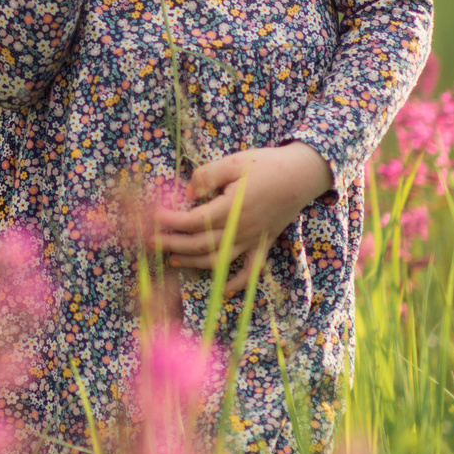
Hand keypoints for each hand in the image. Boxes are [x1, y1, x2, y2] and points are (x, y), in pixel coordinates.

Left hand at [151, 144, 332, 297]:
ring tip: (172, 260)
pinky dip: (238, 283)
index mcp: (231, 208)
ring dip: (193, 263)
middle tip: (151, 241)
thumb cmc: (267, 165)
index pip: (193, 221)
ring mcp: (254, 240)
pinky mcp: (265, 243)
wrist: (303, 174)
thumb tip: (188, 192)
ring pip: (219, 260)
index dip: (171, 222)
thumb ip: (207, 176)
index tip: (154, 217)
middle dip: (173, 244)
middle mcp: (241, 229)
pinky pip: (251, 270)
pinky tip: (225, 291)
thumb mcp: (234, 162)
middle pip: (200, 244)